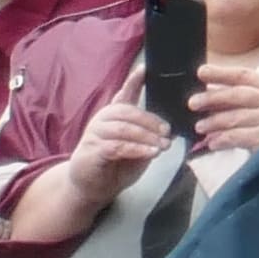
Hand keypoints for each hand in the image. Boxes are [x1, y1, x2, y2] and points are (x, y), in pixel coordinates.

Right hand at [25, 89, 170, 231]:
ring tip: (163, 145)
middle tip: (167, 132)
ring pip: (124, 129)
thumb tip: (167, 132)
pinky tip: (150, 153)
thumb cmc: (114, 167)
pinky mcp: (93, 150)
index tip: (144, 69)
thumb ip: (147, 138)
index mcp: (114, 117)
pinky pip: (118, 146)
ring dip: (146, 137)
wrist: (91, 188)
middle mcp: (103, 120)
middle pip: (127, 112)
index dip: (133, 81)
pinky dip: (137, 149)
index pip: (123, 94)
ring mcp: (95, 134)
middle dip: (151, 121)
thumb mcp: (136, 150)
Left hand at [190, 54, 258, 158]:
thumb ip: (241, 99)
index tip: (201, 72)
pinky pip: (240, 137)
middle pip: (238, 95)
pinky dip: (224, 139)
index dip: (221, 73)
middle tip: (192, 103)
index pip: (243, 76)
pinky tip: (213, 143)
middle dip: (213, 98)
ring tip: (200, 126)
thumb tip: (207, 94)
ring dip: (214, 122)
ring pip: (237, 117)